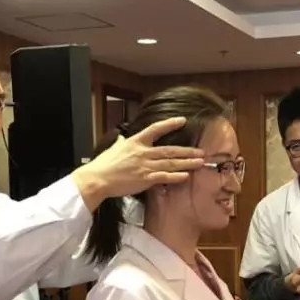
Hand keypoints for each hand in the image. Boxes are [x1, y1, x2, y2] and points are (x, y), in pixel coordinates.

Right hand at [71, 117, 204, 210]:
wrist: (98, 179)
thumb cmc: (104, 164)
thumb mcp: (113, 148)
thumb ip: (120, 142)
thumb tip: (121, 137)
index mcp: (135, 142)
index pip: (155, 129)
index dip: (170, 124)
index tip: (183, 120)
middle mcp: (143, 152)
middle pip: (170, 150)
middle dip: (187, 151)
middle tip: (201, 152)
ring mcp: (145, 166)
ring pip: (171, 163)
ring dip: (187, 163)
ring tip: (199, 163)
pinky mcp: (145, 179)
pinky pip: (164, 177)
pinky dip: (176, 177)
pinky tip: (186, 176)